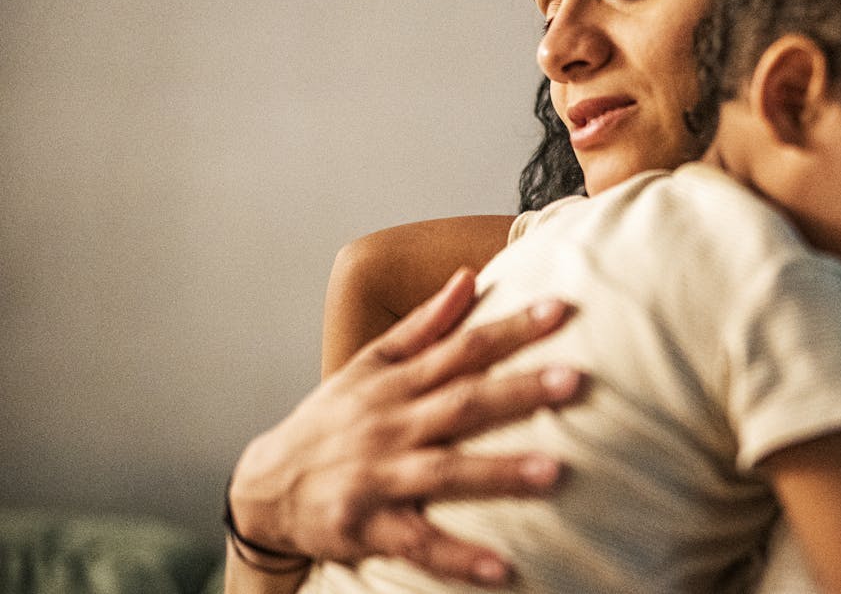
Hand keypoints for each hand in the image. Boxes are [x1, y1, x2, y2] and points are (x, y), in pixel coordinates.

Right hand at [228, 268, 581, 585]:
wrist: (263, 490)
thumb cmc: (331, 421)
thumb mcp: (368, 365)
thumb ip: (425, 324)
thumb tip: (470, 277)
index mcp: (396, 383)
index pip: (464, 347)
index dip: (513, 327)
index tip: (562, 309)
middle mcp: (390, 425)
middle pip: (463, 403)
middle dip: (520, 391)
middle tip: (576, 380)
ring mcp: (378, 477)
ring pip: (445, 472)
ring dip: (499, 472)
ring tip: (554, 472)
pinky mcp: (367, 527)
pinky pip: (419, 543)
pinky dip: (459, 557)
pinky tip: (503, 568)